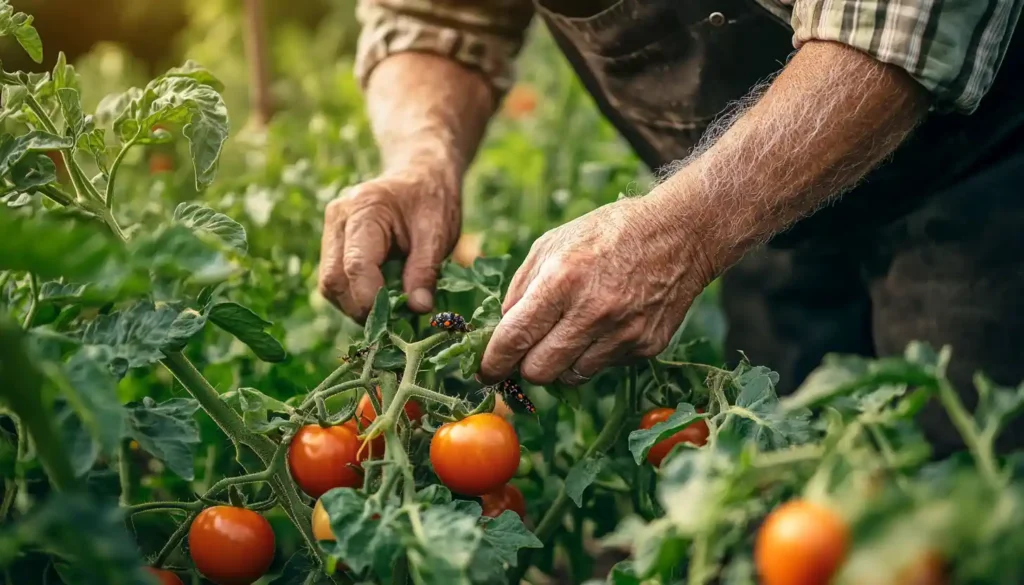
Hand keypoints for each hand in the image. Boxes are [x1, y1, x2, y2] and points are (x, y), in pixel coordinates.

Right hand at [318, 169, 460, 321]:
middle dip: (361, 308)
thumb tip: (418, 308)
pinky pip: (335, 280)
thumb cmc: (432, 200)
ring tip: (389, 308)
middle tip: (394, 320)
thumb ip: (426, 270)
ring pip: (330, 285)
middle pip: (333, 280)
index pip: (355, 266)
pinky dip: (355, 296)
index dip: (372, 300)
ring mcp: (331, 230)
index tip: (397, 318)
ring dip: (356, 305)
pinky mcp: (333, 243)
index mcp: (364, 209)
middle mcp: (338, 218)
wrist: (420, 175)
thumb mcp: (439, 232)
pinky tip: (379, 295)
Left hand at [478, 195, 715, 384]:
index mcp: (562, 280)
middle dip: (526, 366)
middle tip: (527, 353)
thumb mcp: (554, 242)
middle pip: (540, 371)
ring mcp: (623, 333)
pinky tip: (605, 324)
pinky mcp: (646, 346)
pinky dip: (594, 354)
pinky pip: (604, 366)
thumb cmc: (609, 232)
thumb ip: (521, 287)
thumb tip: (503, 328)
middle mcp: (593, 312)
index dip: (493, 362)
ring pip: (571, 376)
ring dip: (562, 362)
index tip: (485, 371)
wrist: (680, 234)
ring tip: (572, 331)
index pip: (515, 338)